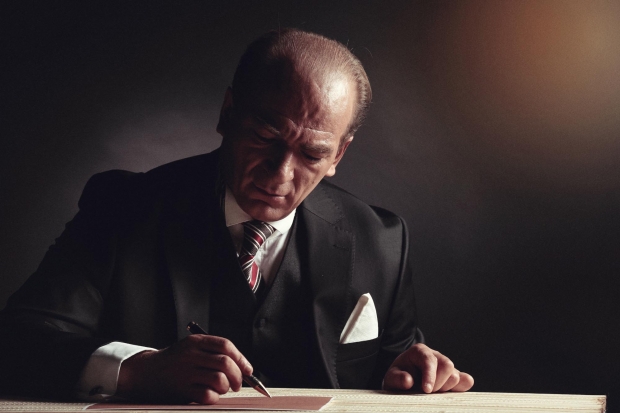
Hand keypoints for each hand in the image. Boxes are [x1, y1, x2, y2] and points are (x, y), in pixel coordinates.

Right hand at [117, 335, 252, 403]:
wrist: (145, 372)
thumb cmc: (175, 361)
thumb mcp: (191, 347)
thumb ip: (213, 352)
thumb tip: (243, 367)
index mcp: (195, 341)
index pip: (225, 345)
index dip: (241, 358)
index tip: (248, 370)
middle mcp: (190, 355)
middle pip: (226, 363)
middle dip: (238, 376)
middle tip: (237, 384)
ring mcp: (185, 372)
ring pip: (219, 380)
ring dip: (226, 387)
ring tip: (221, 389)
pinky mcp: (181, 390)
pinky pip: (208, 396)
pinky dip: (214, 398)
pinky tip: (210, 396)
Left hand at [383, 343, 473, 392]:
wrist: (404, 382)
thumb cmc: (399, 377)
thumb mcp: (392, 378)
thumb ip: (397, 378)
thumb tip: (408, 381)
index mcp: (420, 352)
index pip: (429, 360)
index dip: (429, 375)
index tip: (426, 390)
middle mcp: (435, 356)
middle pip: (447, 365)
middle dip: (438, 383)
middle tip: (427, 393)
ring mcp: (446, 366)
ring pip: (456, 375)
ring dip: (446, 388)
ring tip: (432, 393)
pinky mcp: (455, 377)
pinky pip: (466, 381)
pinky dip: (461, 388)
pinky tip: (450, 393)